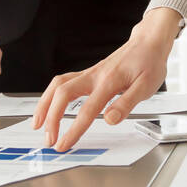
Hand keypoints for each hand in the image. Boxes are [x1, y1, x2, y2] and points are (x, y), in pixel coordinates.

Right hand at [31, 7, 181, 150]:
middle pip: (62, 93)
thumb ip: (127, 103)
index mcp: (109, 81)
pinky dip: (51, 95)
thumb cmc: (149, 63)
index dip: (73, 129)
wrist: (148, 42)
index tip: (63, 144)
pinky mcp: (88, 73)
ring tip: (37, 124)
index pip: (87, 110)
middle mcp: (94, 75)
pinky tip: (49, 106)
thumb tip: (110, 119)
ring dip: (45, 104)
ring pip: (58, 85)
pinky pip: (63, 82)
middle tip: (49, 139)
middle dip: (51, 117)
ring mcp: (89, 73)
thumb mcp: (146, 86)